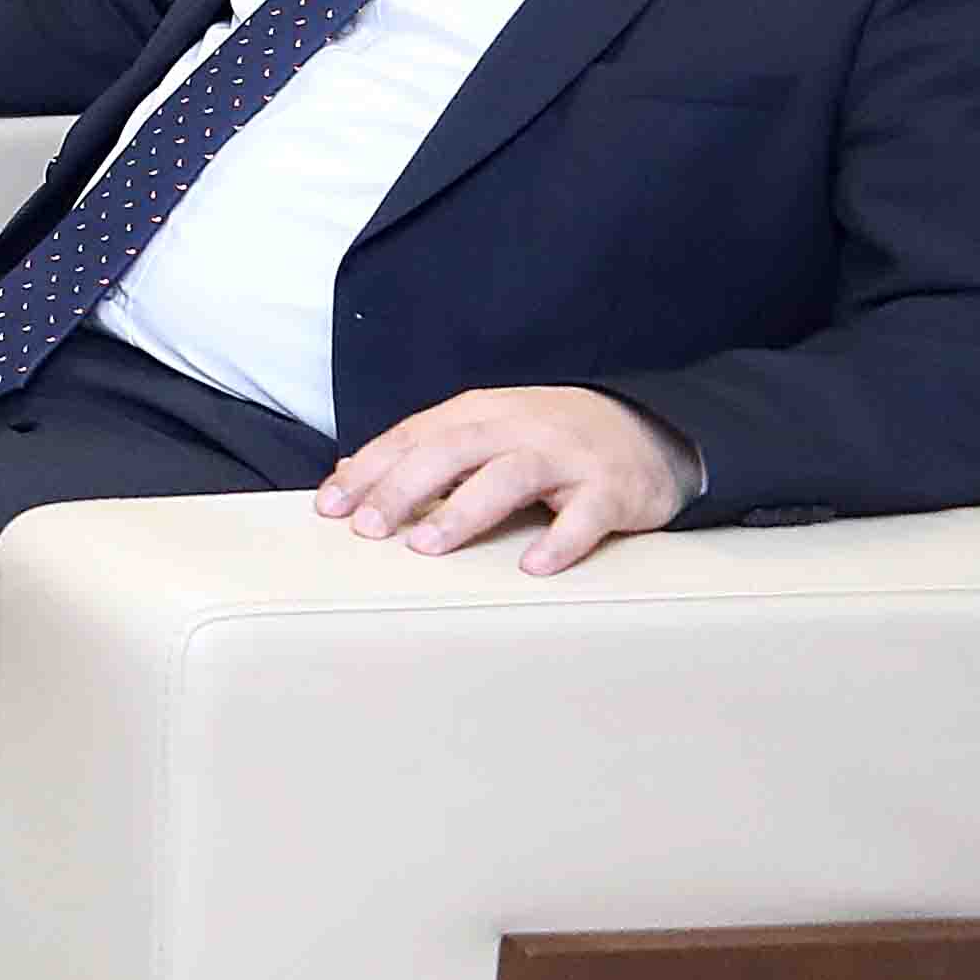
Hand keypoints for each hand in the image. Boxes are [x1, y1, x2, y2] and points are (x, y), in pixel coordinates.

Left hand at [318, 387, 692, 573]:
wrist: (650, 429)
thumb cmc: (550, 439)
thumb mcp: (485, 432)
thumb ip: (425, 451)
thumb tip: (350, 474)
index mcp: (481, 413)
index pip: (413, 436)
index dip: (370, 469)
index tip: (329, 506)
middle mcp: (520, 427)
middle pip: (451, 451)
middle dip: (403, 488)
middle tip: (367, 528)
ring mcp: (567, 455)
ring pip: (509, 476)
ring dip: (464, 511)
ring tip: (426, 547)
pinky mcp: (612, 488)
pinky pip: (585, 515)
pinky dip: (560, 540)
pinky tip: (533, 566)